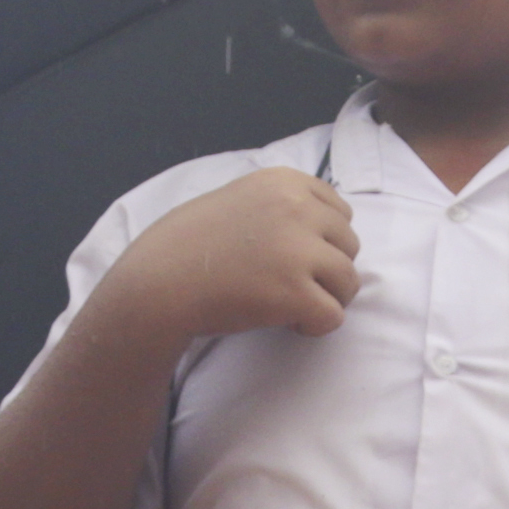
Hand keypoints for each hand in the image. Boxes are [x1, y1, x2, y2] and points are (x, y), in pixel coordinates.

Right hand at [95, 166, 361, 350]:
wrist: (158, 283)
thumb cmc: (188, 245)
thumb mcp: (240, 199)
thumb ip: (282, 205)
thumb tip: (328, 225)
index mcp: (284, 182)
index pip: (340, 212)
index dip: (323, 241)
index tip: (294, 258)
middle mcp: (297, 208)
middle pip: (350, 245)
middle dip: (327, 270)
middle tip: (293, 286)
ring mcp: (298, 250)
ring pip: (349, 281)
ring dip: (327, 298)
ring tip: (292, 305)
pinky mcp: (295, 292)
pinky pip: (334, 316)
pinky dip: (316, 326)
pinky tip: (288, 323)